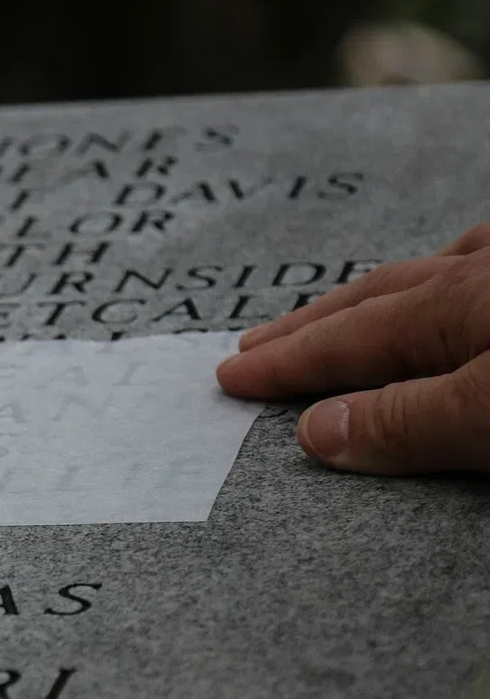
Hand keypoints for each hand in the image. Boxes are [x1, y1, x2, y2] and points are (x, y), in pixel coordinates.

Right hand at [217, 224, 489, 474]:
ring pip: (436, 274)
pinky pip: (484, 268)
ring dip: (378, 299)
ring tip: (344, 310)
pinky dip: (446, 281)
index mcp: (456, 300)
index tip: (233, 376)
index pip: (347, 341)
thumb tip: (315, 430)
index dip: (287, 363)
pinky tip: (455, 286)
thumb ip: (407, 421)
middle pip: (378, 298)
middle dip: (312, 325)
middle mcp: (485, 273)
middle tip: (258, 342)